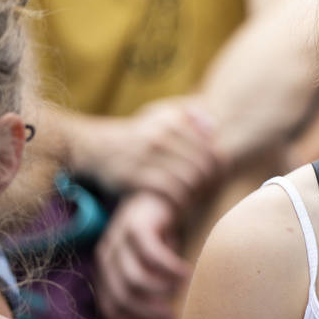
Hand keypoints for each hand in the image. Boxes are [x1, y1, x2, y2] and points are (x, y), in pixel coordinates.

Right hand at [69, 97, 222, 208]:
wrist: (97, 147)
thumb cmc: (138, 133)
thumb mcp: (161, 113)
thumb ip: (190, 113)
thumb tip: (214, 127)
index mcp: (172, 120)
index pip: (211, 146)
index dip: (221, 165)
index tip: (221, 177)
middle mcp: (161, 136)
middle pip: (203, 164)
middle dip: (212, 182)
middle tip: (213, 193)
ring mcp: (146, 156)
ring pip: (188, 179)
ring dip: (197, 193)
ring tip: (199, 200)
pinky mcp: (134, 177)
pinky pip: (169, 192)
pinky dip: (181, 201)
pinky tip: (182, 205)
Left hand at [94, 191, 191, 318]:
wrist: (168, 190)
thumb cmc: (161, 231)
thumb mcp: (150, 261)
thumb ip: (149, 282)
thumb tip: (158, 314)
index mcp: (106, 268)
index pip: (110, 305)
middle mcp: (107, 254)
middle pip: (121, 295)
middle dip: (146, 312)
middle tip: (169, 318)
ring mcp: (120, 238)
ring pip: (134, 278)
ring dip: (158, 292)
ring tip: (179, 294)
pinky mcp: (138, 225)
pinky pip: (153, 254)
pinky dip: (170, 268)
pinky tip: (186, 273)